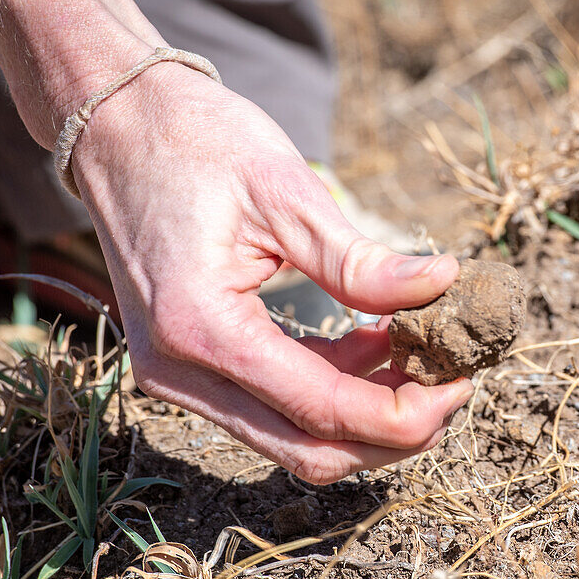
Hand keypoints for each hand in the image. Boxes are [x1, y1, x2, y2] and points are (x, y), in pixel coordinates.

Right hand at [70, 63, 472, 483]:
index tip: (460, 386)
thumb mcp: (286, 191)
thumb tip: (442, 285)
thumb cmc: (195, 142)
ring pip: (293, 440)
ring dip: (364, 418)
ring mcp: (179, 378)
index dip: (403, 414)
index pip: (321, 412)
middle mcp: (180, 373)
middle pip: (309, 451)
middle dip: (391, 434)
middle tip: (451, 387)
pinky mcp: (189, 368)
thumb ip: (360, 259)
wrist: (117, 127)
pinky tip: (374, 348)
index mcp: (201, 328)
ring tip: (422, 362)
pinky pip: (273, 407)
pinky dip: (331, 392)